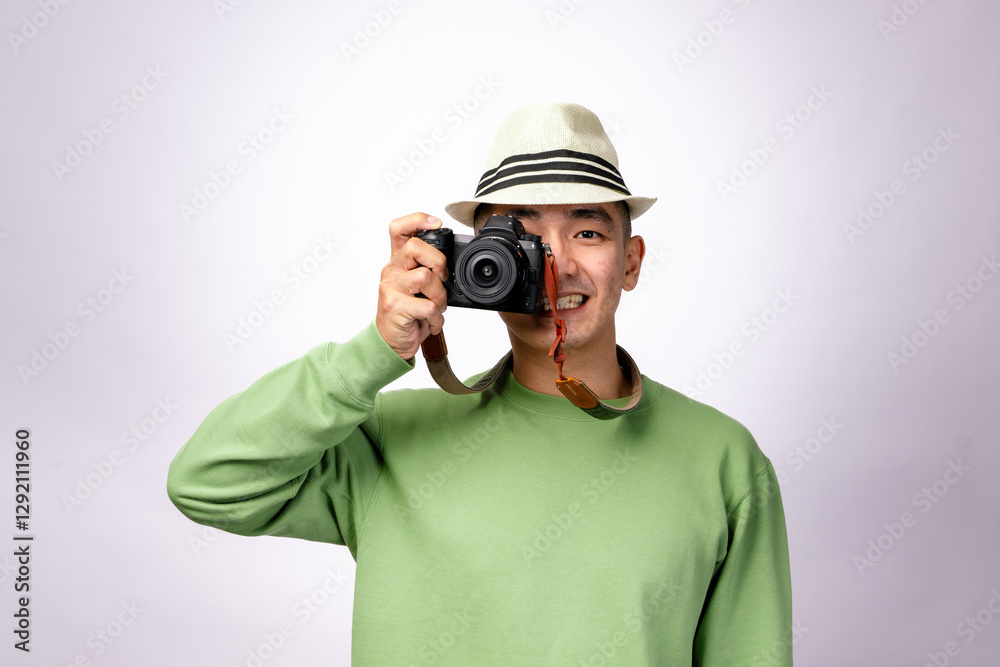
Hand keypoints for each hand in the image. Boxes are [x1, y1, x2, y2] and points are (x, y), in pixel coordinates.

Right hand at [375, 212, 449, 359]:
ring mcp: (391, 288)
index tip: (437, 223)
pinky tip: (431, 322)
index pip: (399, 229)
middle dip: (438, 262)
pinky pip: (427, 306)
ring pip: (425, 277)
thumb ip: (428, 272)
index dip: (418, 220)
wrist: (391, 343)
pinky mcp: (395, 306)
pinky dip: (436, 318)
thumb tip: (451, 265)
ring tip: (435, 308)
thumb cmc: (408, 315)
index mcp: (398, 263)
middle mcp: (392, 271)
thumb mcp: (417, 289)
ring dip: (439, 296)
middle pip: (416, 247)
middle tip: (441, 280)